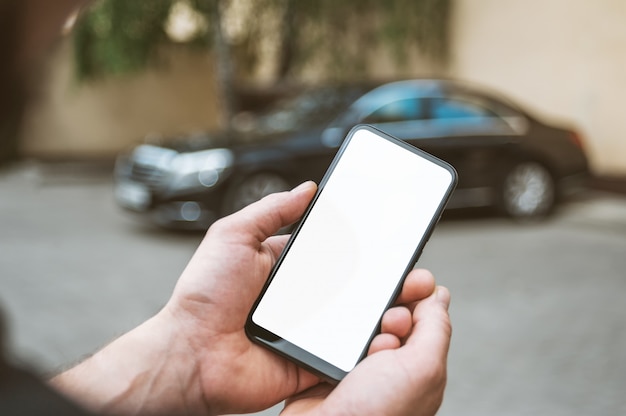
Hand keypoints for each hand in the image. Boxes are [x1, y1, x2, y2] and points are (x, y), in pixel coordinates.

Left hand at [50, 181, 450, 415]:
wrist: (191, 355)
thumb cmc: (203, 296)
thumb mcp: (232, 236)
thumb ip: (270, 211)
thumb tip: (307, 189)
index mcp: (284, 267)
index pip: (331, 251)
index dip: (358, 244)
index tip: (387, 236)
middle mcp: (299, 297)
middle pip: (349, 284)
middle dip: (380, 278)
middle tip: (410, 271)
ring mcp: (306, 329)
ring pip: (354, 317)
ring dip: (380, 309)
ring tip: (408, 299)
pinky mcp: (310, 359)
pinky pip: (345, 351)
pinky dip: (366, 344)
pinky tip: (386, 331)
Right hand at [282, 281, 450, 415]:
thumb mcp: (422, 368)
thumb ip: (435, 329)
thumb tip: (439, 295)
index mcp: (418, 369)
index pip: (423, 317)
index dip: (418, 297)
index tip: (414, 283)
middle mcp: (388, 368)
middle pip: (388, 315)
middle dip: (388, 312)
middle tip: (387, 325)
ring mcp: (354, 367)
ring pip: (356, 322)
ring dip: (356, 325)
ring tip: (357, 347)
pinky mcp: (323, 365)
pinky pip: (325, 332)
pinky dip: (327, 332)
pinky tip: (332, 346)